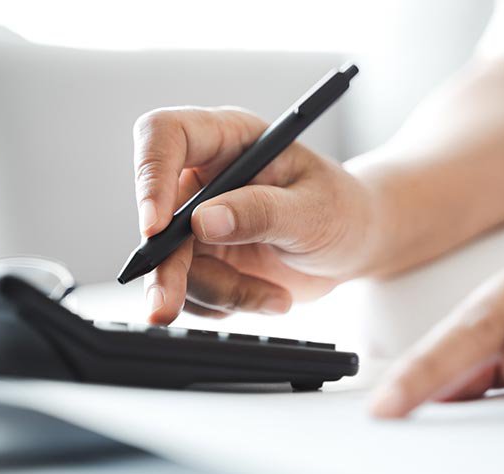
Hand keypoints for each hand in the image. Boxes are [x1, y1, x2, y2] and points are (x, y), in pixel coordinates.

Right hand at [133, 107, 376, 322]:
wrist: (354, 242)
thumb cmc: (341, 208)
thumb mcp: (313, 209)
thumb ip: (262, 212)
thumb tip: (205, 221)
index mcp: (228, 139)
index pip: (164, 135)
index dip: (149, 176)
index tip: (156, 227)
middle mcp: (204, 178)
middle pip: (156, 216)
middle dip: (166, 267)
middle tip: (165, 307)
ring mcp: (199, 222)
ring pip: (173, 265)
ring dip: (220, 291)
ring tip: (273, 294)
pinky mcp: (204, 259)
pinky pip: (192, 292)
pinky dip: (228, 304)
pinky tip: (267, 295)